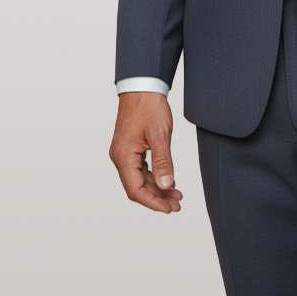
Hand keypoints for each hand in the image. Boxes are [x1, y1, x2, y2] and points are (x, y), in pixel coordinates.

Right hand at [109, 92, 182, 212]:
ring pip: (139, 179)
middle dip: (157, 198)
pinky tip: (167, 180)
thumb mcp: (160, 135)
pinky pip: (140, 169)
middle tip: (176, 205)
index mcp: (123, 156)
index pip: (135, 190)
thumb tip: (167, 186)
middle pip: (136, 187)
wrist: (142, 86)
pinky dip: (153, 177)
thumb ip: (163, 162)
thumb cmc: (149, 106)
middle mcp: (120, 157)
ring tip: (176, 195)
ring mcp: (124, 153)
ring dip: (157, 188)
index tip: (169, 209)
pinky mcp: (130, 148)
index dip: (152, 202)